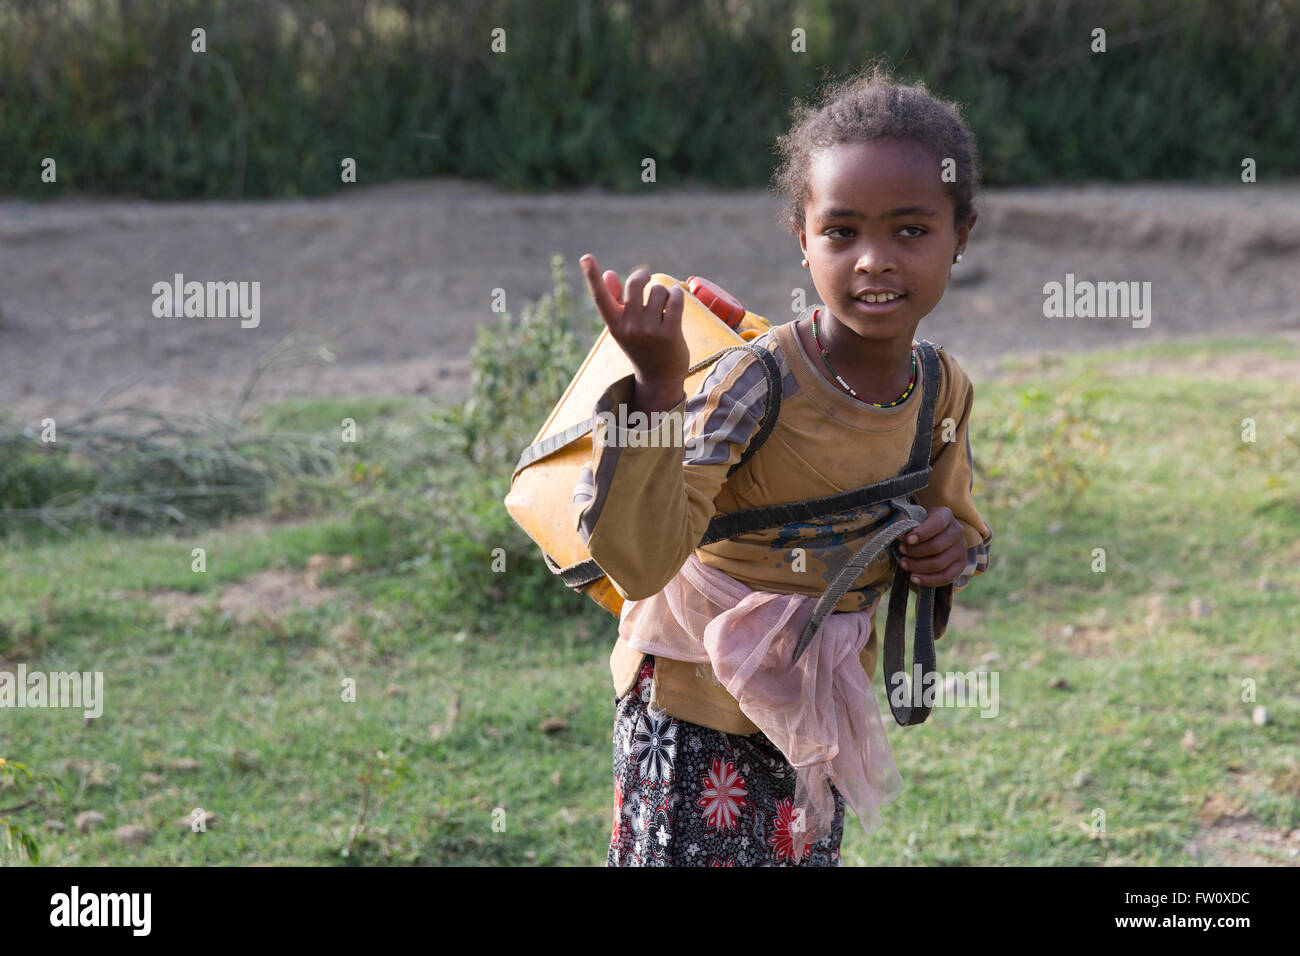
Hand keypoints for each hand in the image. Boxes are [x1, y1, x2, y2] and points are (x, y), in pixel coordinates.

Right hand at [580, 254, 688, 411]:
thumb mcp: (624, 326)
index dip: (592, 276)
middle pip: (636, 283)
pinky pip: (675, 299)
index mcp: (614, 324)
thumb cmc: (640, 347)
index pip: (601, 297)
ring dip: (664, 292)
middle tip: (646, 280)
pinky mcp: (669, 333)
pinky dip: (677, 295)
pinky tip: (675, 300)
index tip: (585, 257)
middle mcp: (629, 327)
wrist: (659, 378)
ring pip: (659, 290)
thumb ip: (616, 300)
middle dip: (643, 277)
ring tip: (663, 306)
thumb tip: (609, 274)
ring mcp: (649, 331)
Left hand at [896, 506, 966, 586]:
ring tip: (904, 563)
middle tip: (902, 551)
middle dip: (915, 551)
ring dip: (918, 566)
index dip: (922, 533)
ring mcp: (961, 549)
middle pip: (936, 546)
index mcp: (945, 515)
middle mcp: (957, 531)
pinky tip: (914, 578)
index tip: (907, 540)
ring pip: (939, 563)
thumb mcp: (912, 518)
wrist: (935, 534)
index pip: (937, 524)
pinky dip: (928, 580)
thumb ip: (905, 523)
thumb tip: (901, 535)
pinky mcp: (961, 564)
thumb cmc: (921, 525)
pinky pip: (946, 577)